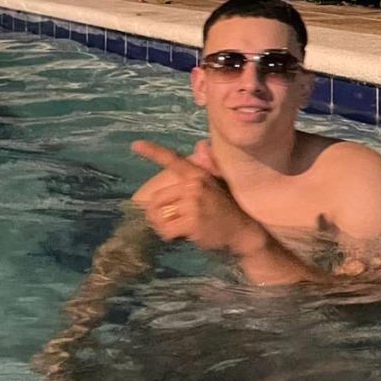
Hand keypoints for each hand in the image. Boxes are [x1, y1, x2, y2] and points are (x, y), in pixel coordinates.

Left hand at [130, 139, 264, 256]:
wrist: (244, 230)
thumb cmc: (228, 208)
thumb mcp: (218, 183)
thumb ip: (208, 165)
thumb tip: (201, 144)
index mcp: (197, 175)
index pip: (172, 159)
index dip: (153, 152)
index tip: (135, 144)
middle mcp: (193, 185)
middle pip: (156, 199)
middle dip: (158, 214)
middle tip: (173, 221)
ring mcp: (192, 203)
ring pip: (159, 216)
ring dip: (163, 226)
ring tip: (178, 228)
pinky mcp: (192, 221)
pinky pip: (167, 230)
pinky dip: (170, 236)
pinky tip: (182, 236)